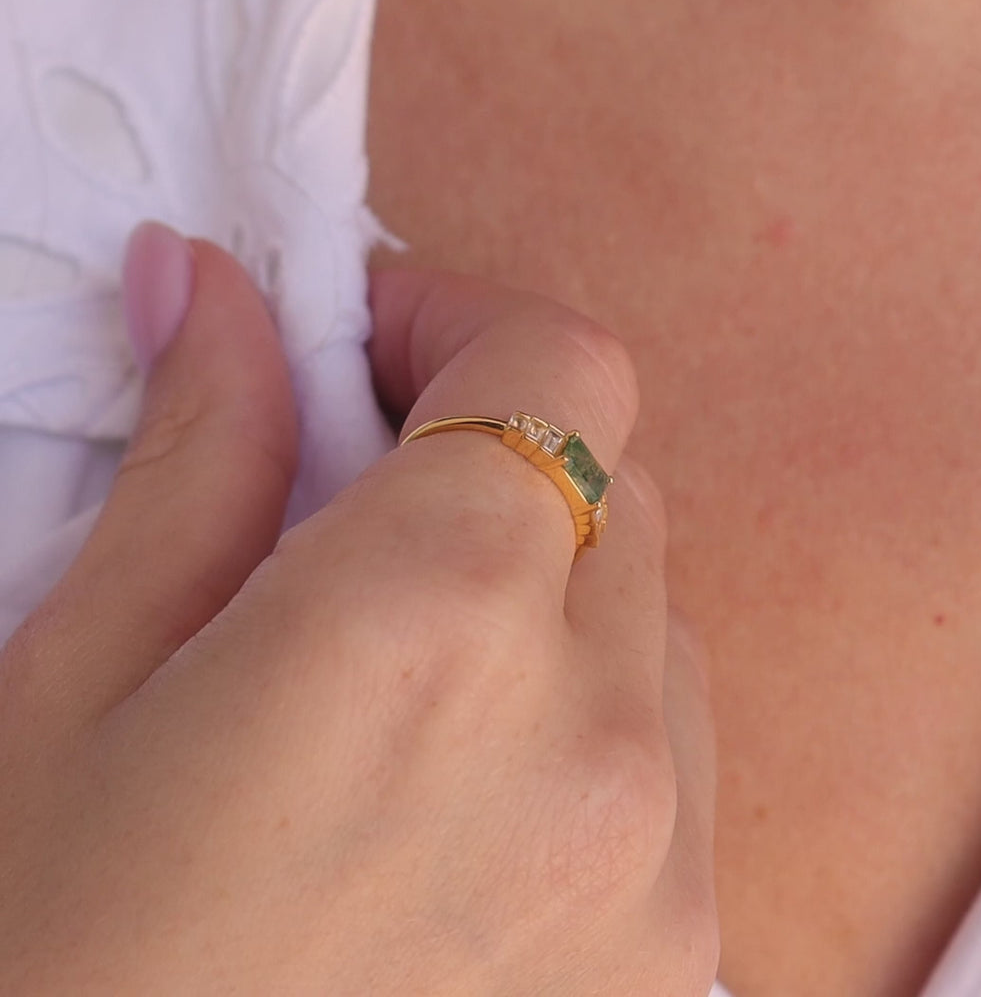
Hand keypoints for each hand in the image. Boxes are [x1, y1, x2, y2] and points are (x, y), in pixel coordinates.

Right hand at [0, 224, 717, 994]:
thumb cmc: (50, 961)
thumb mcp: (80, 684)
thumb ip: (197, 458)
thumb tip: (210, 289)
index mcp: (437, 630)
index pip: (562, 367)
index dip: (464, 322)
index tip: (372, 347)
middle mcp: (598, 743)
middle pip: (617, 479)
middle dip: (500, 449)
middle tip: (366, 483)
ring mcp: (664, 869)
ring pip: (651, 610)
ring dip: (547, 576)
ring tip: (405, 641)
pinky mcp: (680, 961)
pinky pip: (666, 744)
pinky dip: (583, 698)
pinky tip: (465, 761)